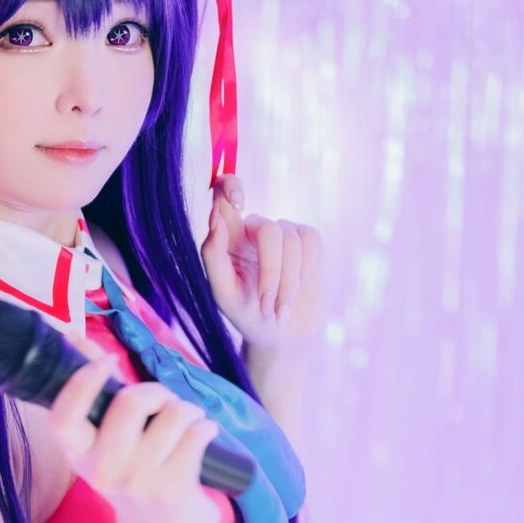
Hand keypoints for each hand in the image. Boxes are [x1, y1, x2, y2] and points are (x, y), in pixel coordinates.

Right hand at [45, 335, 220, 522]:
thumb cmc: (132, 477)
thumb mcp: (105, 442)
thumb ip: (92, 391)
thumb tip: (72, 336)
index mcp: (79, 456)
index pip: (63, 417)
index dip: (82, 382)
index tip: (105, 363)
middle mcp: (105, 470)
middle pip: (129, 403)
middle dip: (155, 391)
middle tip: (164, 403)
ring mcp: (140, 481)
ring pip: (172, 415)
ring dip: (187, 410)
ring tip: (188, 422)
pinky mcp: (174, 489)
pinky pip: (196, 435)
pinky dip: (206, 427)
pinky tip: (204, 436)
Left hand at [200, 174, 324, 357]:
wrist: (281, 336)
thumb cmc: (246, 314)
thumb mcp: (223, 293)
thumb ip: (213, 255)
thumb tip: (215, 216)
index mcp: (227, 237)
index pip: (225, 194)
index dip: (231, 186)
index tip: (237, 201)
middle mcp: (254, 228)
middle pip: (265, 227)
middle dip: (271, 270)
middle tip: (267, 306)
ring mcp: (283, 232)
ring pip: (290, 239)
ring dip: (287, 281)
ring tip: (279, 309)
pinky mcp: (308, 239)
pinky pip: (310, 241)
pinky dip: (303, 272)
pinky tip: (295, 293)